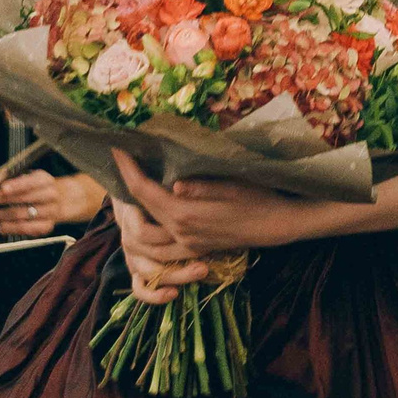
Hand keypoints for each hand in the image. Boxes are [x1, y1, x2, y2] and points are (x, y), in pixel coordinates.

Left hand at [0, 170, 105, 238]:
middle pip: (25, 199)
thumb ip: (6, 176)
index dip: (17, 185)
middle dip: (2, 200)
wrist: (61, 200)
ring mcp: (50, 212)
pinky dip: (12, 229)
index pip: (31, 182)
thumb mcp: (26, 176)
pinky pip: (28, 230)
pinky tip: (2, 227)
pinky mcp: (47, 227)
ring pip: (24, 215)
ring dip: (4, 216)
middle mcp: (50, 195)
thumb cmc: (36, 187)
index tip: (3, 188)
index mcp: (45, 180)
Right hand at [112, 193, 205, 305]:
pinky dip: (154, 295)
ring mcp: (133, 256)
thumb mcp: (162, 181)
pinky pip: (140, 288)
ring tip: (202, 272)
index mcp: (130, 216)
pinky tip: (173, 294)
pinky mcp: (137, 268)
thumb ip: (173, 187)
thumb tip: (178, 187)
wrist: (138, 198)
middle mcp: (129, 239)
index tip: (192, 235)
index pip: (142, 232)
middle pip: (151, 256)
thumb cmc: (155, 187)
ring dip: (176, 275)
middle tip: (207, 263)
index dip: (166, 235)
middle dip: (180, 259)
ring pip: (149, 274)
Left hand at [113, 154, 316, 256]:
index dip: (127, 168)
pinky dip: (149, 233)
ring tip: (133, 188)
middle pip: (139, 213)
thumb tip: (174, 183)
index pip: (143, 191)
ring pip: (145, 238)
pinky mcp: (195, 250)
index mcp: (185, 214)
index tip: (117, 147)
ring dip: (134, 215)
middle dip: (125, 189)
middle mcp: (181, 232)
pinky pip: (161, 250)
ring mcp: (187, 245)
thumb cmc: (259, 198)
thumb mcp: (233, 186)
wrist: (279, 225)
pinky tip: (153, 214)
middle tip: (124, 163)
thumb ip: (201, 186)